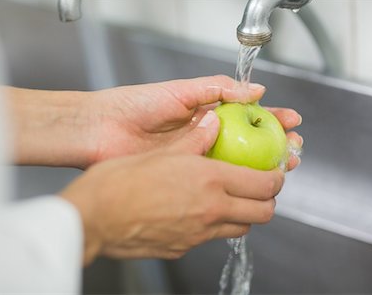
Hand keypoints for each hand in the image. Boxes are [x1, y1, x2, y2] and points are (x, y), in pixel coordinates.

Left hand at [4, 75, 302, 168]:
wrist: (103, 130)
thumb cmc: (136, 105)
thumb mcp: (182, 91)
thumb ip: (218, 88)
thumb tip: (256, 90)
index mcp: (206, 113)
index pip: (249, 115)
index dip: (272, 119)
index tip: (292, 122)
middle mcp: (205, 136)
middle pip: (249, 143)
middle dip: (275, 146)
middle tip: (293, 151)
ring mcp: (196, 158)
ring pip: (237, 165)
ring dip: (261, 168)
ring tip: (281, 168)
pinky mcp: (184, 177)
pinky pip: (214, 181)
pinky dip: (234, 185)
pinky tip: (250, 187)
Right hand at [61, 111, 284, 264]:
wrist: (94, 217)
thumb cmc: (122, 181)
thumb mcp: (162, 153)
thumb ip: (195, 139)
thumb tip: (212, 124)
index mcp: (210, 181)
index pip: (264, 184)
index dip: (277, 177)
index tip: (275, 171)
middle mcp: (211, 211)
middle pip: (263, 212)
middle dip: (268, 199)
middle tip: (260, 187)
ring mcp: (198, 234)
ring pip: (240, 228)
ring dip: (244, 214)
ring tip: (230, 199)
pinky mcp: (183, 248)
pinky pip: (211, 238)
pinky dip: (215, 225)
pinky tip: (197, 212)